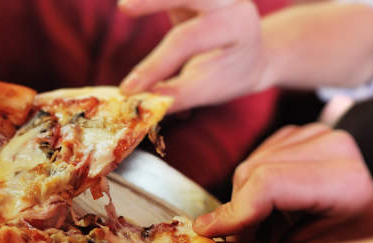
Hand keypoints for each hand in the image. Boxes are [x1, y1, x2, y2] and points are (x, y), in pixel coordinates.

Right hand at [118, 0, 271, 112]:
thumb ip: (179, 95)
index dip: (156, 64)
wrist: (248, 55)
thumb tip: (143, 102)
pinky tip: (130, 6)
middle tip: (125, 7)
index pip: (188, 40)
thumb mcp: (210, 88)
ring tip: (125, 6)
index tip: (128, 89)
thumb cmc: (227, 74)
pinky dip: (151, 1)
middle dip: (155, 0)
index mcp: (237, 24)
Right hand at [193, 123, 372, 242]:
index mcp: (346, 181)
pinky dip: (253, 184)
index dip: (234, 210)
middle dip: (241, 211)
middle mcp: (335, 146)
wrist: (367, 221)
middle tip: (251, 241)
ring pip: (249, 164)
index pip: (270, 183)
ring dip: (246, 200)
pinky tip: (275, 203)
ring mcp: (318, 132)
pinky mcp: (300, 131)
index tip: (207, 233)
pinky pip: (254, 156)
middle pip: (254, 172)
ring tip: (269, 226)